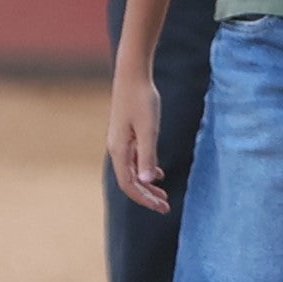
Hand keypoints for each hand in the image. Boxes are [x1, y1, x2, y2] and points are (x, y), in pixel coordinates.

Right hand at [107, 68, 167, 212]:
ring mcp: (120, 142)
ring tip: (163, 194)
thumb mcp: (149, 129)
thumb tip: (148, 181)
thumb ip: (148, 155)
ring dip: (147, 185)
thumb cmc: (142, 99)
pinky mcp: (126, 134)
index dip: (144, 198)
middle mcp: (116, 149)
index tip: (161, 207)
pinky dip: (146, 170)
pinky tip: (158, 173)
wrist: (132, 74)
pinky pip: (134, 160)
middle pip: (130, 181)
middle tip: (165, 207)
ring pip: (132, 172)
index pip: (129, 185)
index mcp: (119, 151)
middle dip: (147, 196)